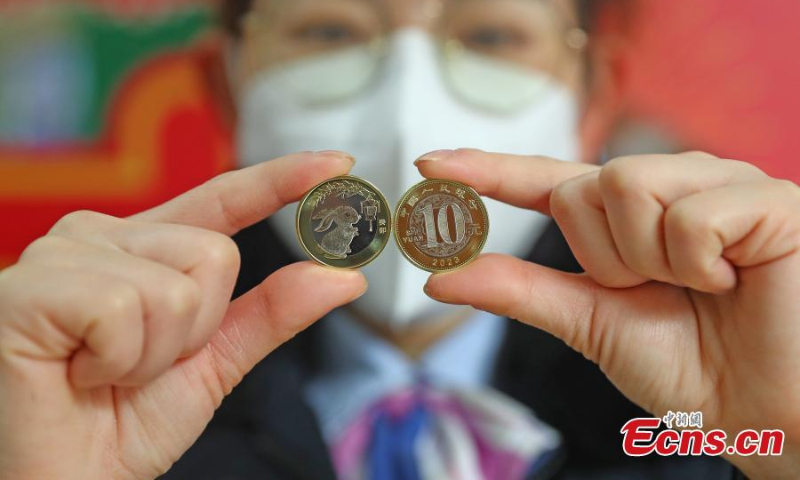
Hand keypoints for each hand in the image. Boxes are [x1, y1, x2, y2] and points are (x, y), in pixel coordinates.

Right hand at [0, 152, 366, 479]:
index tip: (338, 164)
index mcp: (145, 248)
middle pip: (214, 253)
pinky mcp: (32, 285)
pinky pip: (126, 306)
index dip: (280, 180)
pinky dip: (120, 359)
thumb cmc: (124, 422)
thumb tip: (344, 276)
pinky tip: (78, 372)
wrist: (65, 479)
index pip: (222, 201)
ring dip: (156, 353)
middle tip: (139, 366)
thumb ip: (273, 313)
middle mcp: (104, 236)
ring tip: (103, 372)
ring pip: (178, 285)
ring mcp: (64, 254)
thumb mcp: (215, 363)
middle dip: (197, 330)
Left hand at [418, 149, 799, 478]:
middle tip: (656, 291)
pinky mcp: (765, 195)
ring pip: (623, 184)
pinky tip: (734, 280)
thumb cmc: (690, 368)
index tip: (430, 164)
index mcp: (628, 218)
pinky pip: (687, 212)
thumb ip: (521, 292)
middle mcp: (669, 187)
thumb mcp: (591, 324)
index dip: (488, 171)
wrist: (769, 411)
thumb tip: (441, 277)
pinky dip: (697, 262)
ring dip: (646, 259)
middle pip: (581, 185)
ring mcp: (716, 184)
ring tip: (698, 287)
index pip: (546, 182)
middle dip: (603, 257)